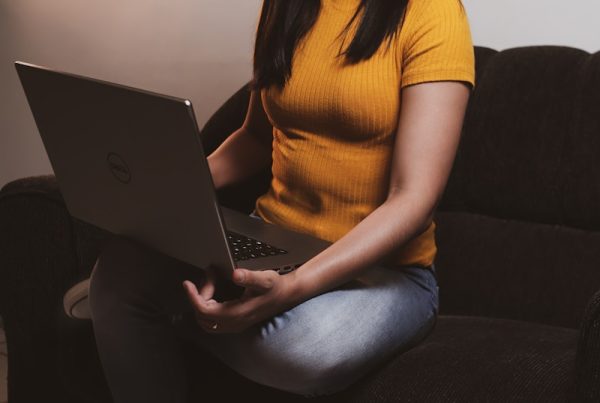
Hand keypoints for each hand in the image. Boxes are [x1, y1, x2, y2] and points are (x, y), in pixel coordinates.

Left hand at [183, 268, 299, 333]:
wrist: (286, 295)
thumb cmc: (275, 286)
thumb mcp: (264, 279)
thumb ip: (249, 277)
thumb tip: (235, 274)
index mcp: (237, 314)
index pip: (205, 311)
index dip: (193, 297)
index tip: (187, 283)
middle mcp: (234, 323)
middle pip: (202, 317)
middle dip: (199, 296)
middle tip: (208, 277)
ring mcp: (234, 325)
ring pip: (206, 322)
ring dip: (202, 304)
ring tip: (209, 284)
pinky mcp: (235, 323)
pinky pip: (213, 322)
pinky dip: (207, 308)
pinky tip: (214, 292)